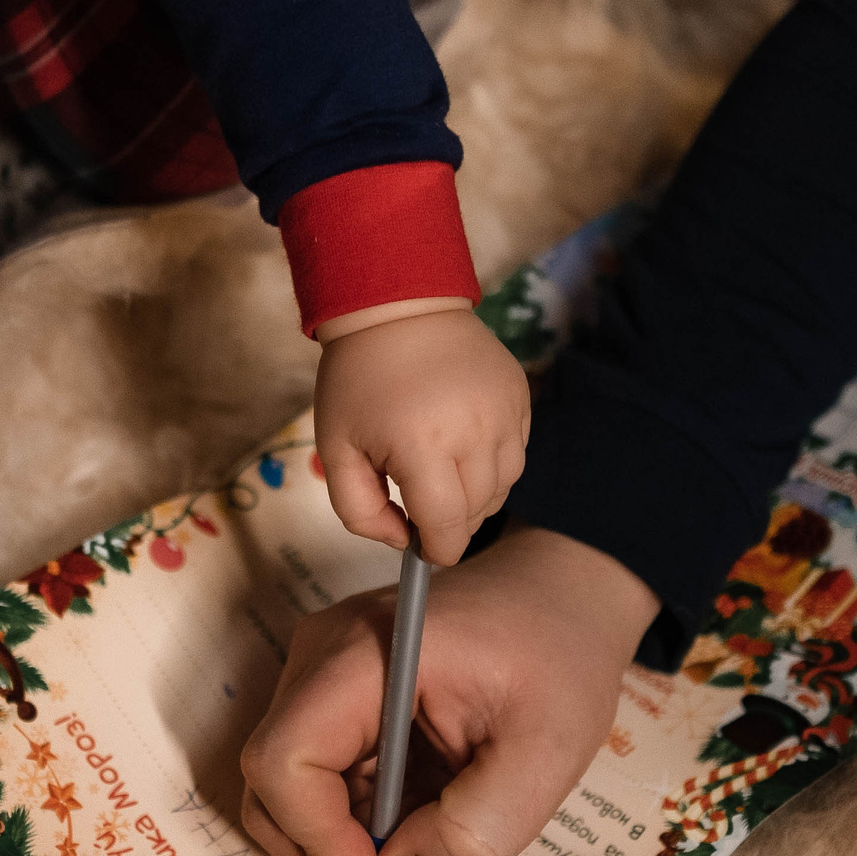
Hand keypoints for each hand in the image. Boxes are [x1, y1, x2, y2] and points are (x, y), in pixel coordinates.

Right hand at [239, 523, 658, 855]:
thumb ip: (474, 835)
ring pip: (286, 786)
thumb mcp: (544, 756)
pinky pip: (314, 773)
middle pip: (270, 780)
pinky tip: (415, 815)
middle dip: (319, 851)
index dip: (317, 840)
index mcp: (364, 655)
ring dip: (336, 839)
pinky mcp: (331, 694)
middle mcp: (320, 656)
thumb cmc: (558, 656)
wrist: (561, 595)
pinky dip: (349, 817)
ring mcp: (318, 672)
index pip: (286, 760)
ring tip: (416, 846)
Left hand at [311, 298, 529, 565]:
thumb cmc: (359, 380)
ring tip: (442, 476)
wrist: (396, 306)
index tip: (424, 550)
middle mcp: (473, 431)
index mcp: (422, 446)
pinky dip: (493, 465)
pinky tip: (463, 447)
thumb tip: (401, 540)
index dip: (437, 549)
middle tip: (422, 506)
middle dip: (450, 522)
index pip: (447, 525)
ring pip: (504, 486)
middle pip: (477, 511)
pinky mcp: (520, 395)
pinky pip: (516, 453)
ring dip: (475, 497)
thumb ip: (359, 510)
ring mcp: (504, 412)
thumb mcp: (336, 449)